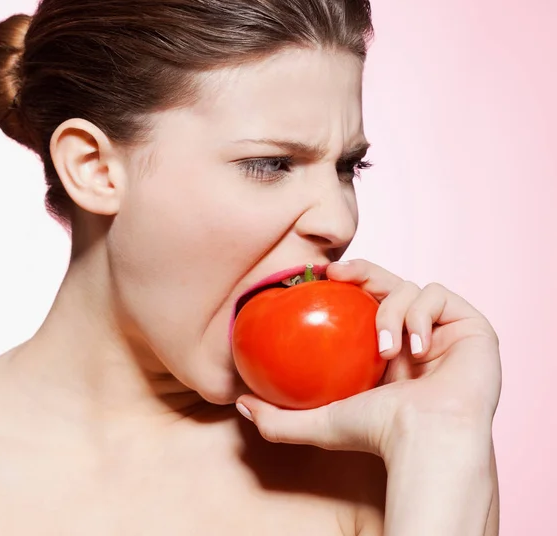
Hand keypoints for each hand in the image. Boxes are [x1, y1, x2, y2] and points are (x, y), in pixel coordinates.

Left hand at [235, 259, 501, 461]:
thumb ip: (277, 418)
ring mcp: (443, 329)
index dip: (347, 280)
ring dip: (392, 311)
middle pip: (388, 281)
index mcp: (386, 348)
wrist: (427, 441)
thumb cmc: (377, 434)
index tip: (321, 274)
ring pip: (411, 287)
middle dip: (364, 271)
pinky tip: (415, 349)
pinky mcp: (470, 325)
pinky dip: (422, 314)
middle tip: (340, 274)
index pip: (365, 300)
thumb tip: (240, 403)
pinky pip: (439, 296)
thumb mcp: (317, 422)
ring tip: (386, 350)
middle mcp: (414, 334)